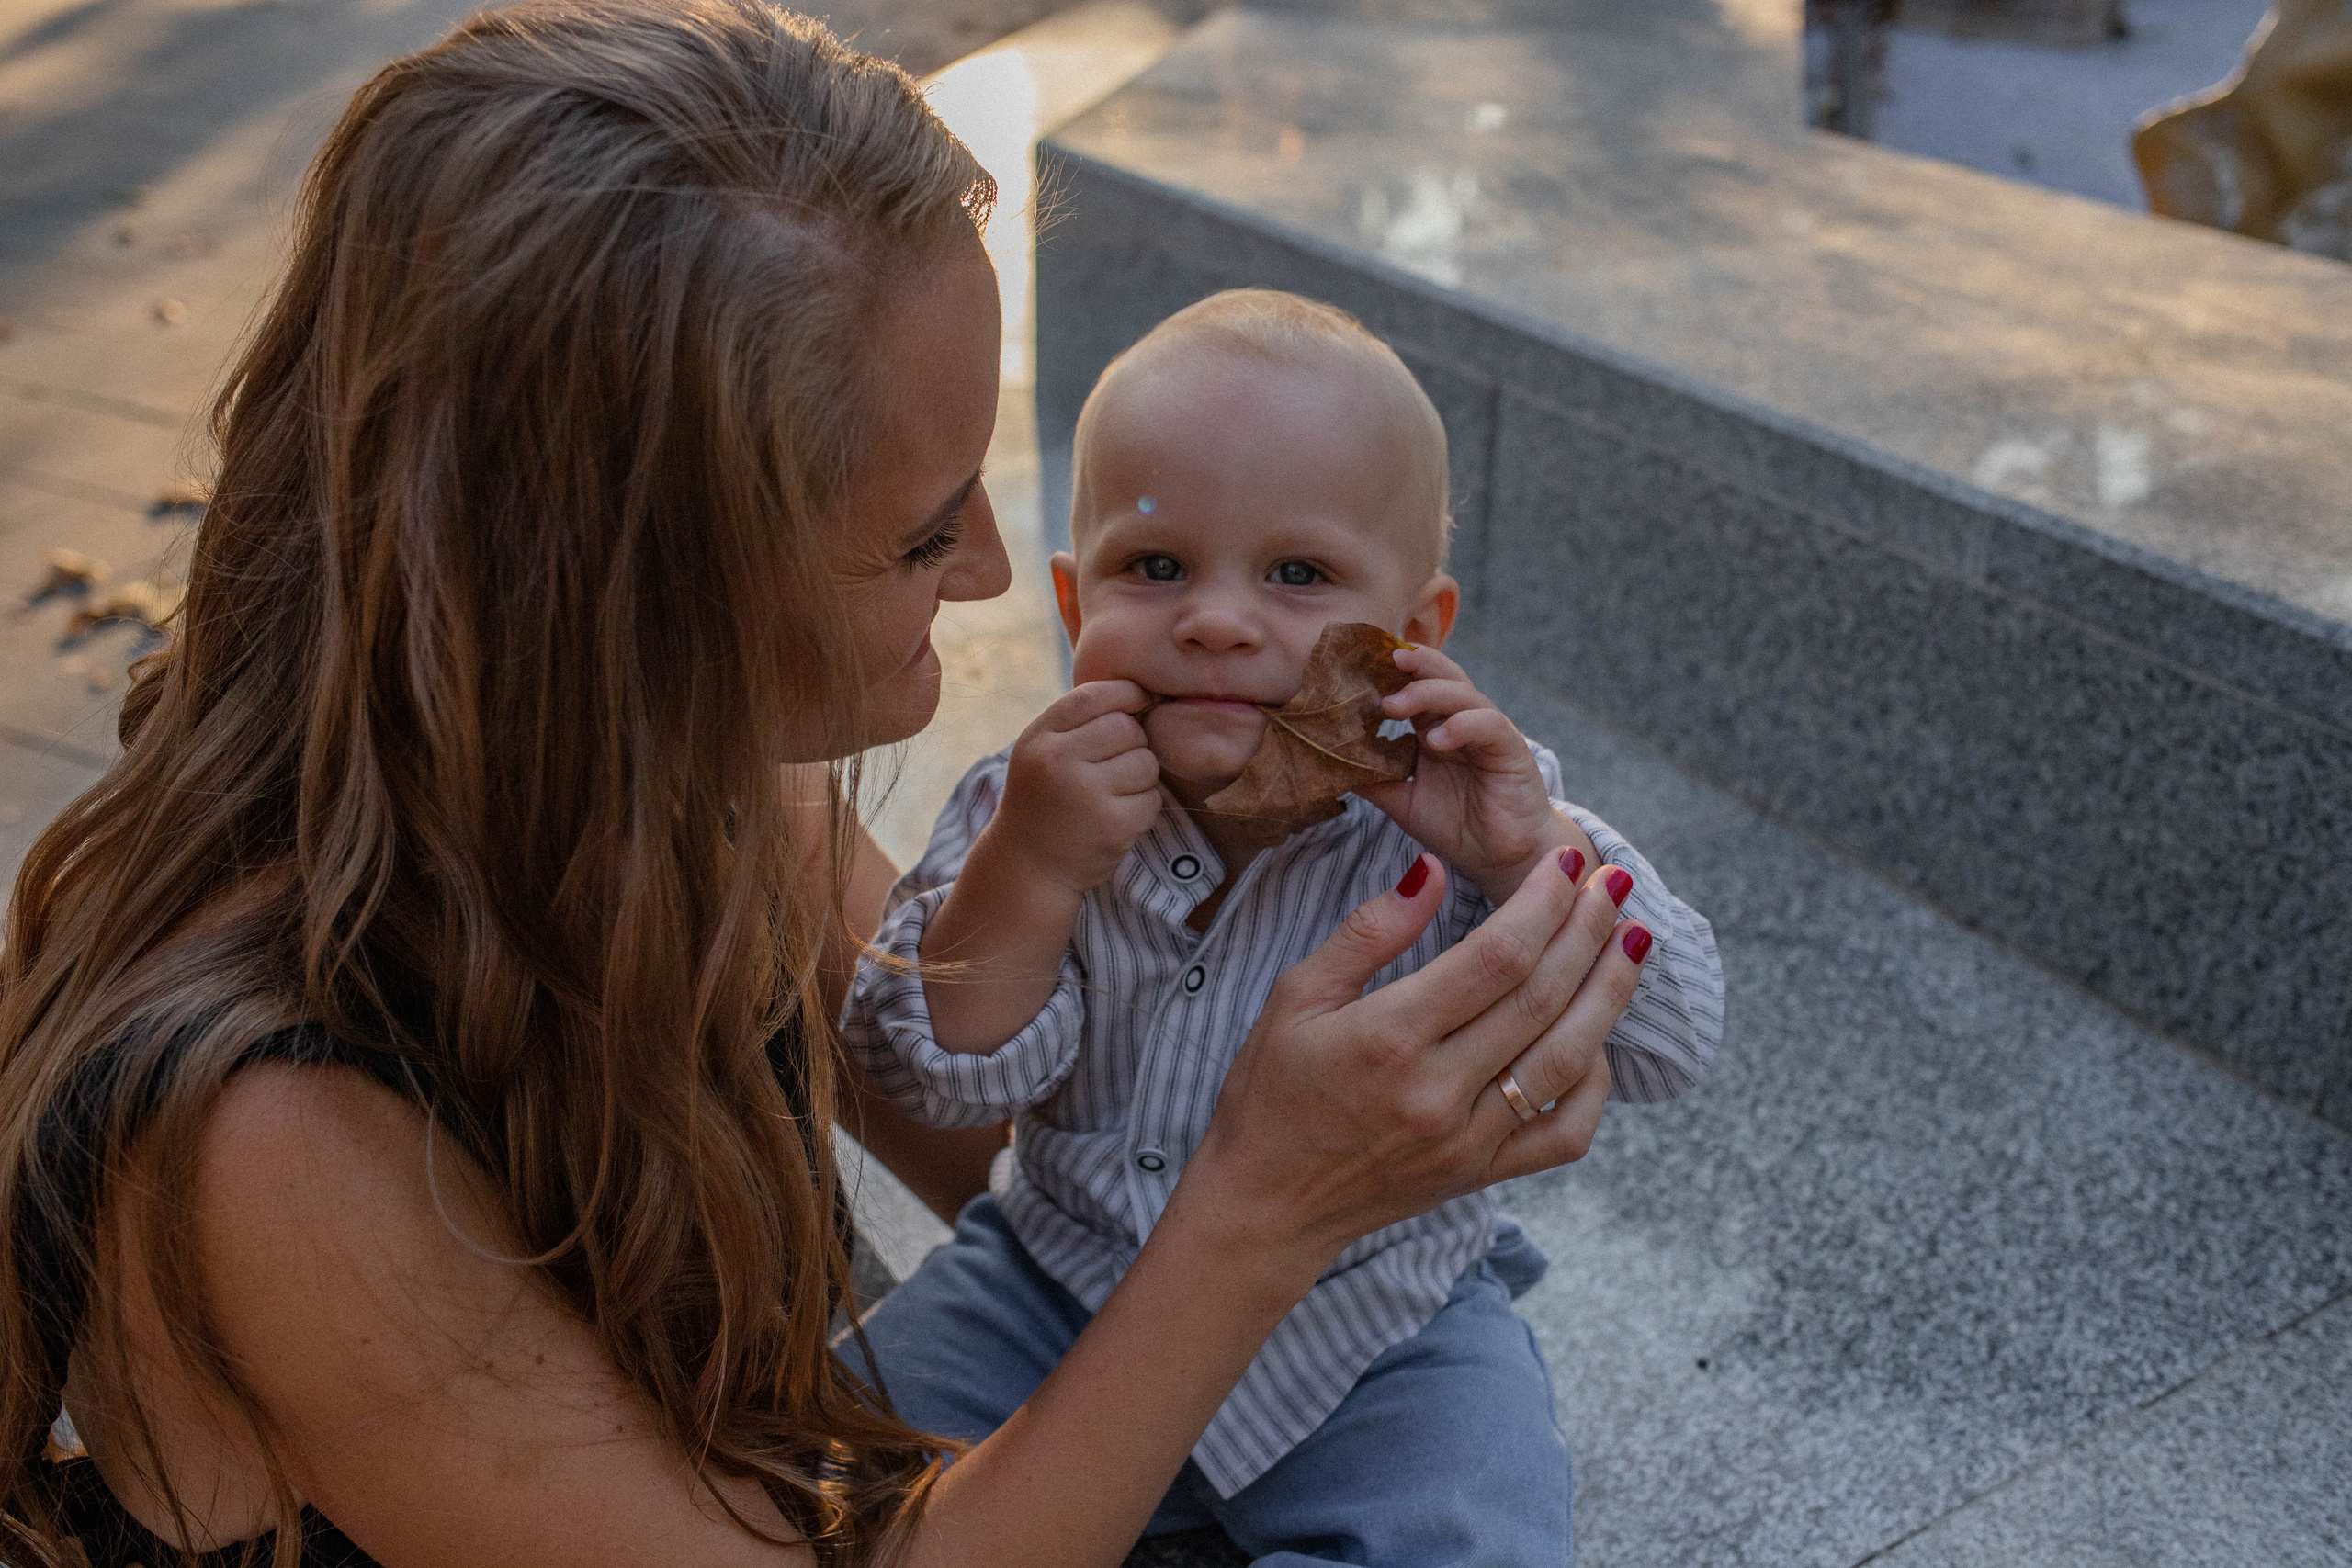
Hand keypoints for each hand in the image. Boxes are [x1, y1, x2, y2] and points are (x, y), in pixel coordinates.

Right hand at [985, 680, 1163, 896]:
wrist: (1027, 867)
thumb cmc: (1045, 800)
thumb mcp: (1042, 752)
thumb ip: (1080, 721)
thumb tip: (1142, 692)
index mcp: (1039, 738)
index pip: (1093, 696)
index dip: (1126, 694)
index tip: (1138, 702)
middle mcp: (1057, 761)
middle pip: (1127, 728)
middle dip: (1133, 744)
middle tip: (1113, 768)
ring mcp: (1085, 794)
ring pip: (1145, 763)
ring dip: (1140, 778)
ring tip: (1112, 795)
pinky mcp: (1111, 826)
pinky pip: (1151, 799)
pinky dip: (1143, 809)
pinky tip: (1116, 819)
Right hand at [1180, 844, 1648, 1269]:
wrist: (1265, 1206)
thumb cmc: (1271, 1091)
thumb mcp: (1295, 996)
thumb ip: (1369, 932)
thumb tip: (1434, 871)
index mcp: (1388, 1038)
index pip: (1496, 957)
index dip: (1543, 903)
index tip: (1568, 861)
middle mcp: (1437, 1092)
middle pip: (1542, 999)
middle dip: (1589, 930)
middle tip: (1616, 880)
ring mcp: (1467, 1140)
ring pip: (1566, 1060)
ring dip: (1610, 995)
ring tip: (1633, 942)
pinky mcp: (1482, 1175)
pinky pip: (1565, 1133)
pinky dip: (1596, 1084)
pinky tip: (1599, 1035)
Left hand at [1354, 645, 1590, 902]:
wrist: (1502, 860)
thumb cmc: (1457, 826)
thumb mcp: (1404, 801)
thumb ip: (1374, 780)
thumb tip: (1328, 764)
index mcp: (1435, 728)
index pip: (1416, 686)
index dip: (1392, 671)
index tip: (1360, 661)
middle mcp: (1462, 722)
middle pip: (1442, 676)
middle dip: (1413, 665)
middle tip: (1382, 663)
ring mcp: (1488, 733)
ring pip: (1462, 694)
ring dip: (1428, 694)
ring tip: (1394, 706)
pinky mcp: (1511, 749)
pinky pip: (1487, 725)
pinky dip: (1460, 726)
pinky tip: (1435, 740)